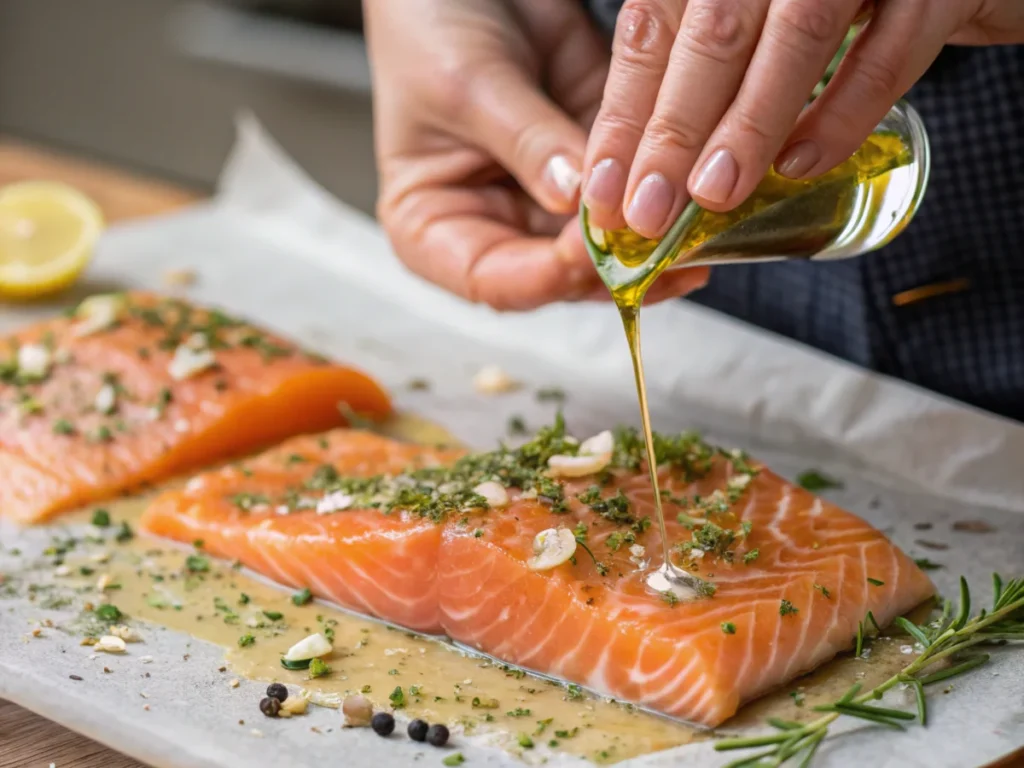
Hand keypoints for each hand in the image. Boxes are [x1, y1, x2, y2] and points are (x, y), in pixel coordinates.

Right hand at [365, 0, 709, 309]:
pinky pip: (632, 189)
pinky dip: (664, 194)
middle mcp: (494, 222)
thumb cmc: (428, 23)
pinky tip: (698, 197)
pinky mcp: (594, 160)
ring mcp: (548, 196)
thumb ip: (527, 143)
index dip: (545, 277)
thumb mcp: (469, 84)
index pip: (492, 279)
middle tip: (661, 252)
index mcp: (434, 226)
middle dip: (611, 266)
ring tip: (693, 238)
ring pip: (604, 243)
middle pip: (557, 274)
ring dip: (649, 243)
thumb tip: (578, 199)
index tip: (591, 253)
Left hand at [582, 0, 1023, 237]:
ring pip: (793, 35)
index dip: (625, 114)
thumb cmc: (842, 5)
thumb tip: (648, 180)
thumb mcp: (757, 30)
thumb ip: (709, 84)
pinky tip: (801, 168)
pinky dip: (843, 115)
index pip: (654, 29)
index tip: (604, 191)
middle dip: (673, 131)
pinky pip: (888, 52)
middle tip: (646, 211)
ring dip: (747, 125)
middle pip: (711, 34)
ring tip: (712, 196)